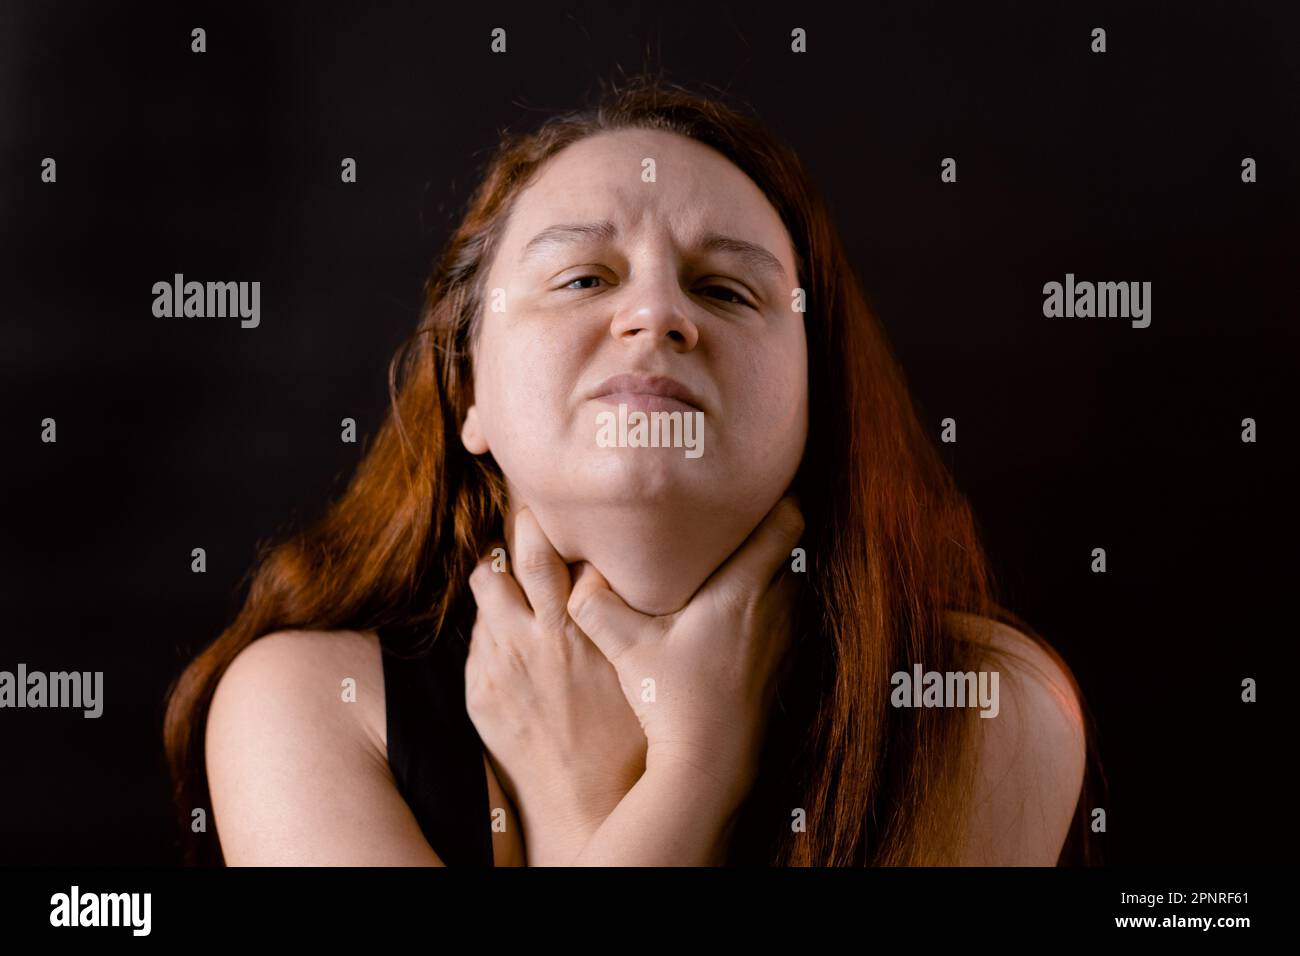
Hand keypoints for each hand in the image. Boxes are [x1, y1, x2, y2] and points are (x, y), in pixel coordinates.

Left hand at [464, 507, 646, 864]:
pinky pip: (477, 634)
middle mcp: (536, 632)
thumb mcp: (639, 661)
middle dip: (522, 523)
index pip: (559, 544)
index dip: (556, 514)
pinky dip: (492, 624)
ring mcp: (501, 658)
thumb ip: (622, 609)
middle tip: (529, 510)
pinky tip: (509, 630)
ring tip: (509, 570)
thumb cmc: (626, 733)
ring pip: (485, 586)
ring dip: (497, 574)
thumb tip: (624, 565)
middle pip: (516, 548)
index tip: (558, 495)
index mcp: (580, 622)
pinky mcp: (477, 686)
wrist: (585, 801)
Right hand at [566, 495, 804, 810]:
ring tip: (728, 568)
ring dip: (765, 574)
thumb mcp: (624, 647)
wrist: (708, 765)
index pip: (785, 522)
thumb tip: (574, 572)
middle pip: (787, 551)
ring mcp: (784, 640)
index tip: (751, 488)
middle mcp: (773, 608)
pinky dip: (766, 612)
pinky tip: (731, 624)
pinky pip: (784, 622)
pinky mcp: (784, 669)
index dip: (776, 498)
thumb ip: (595, 604)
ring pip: (786, 586)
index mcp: (742, 589)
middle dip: (763, 534)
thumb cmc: (669, 701)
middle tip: (729, 524)